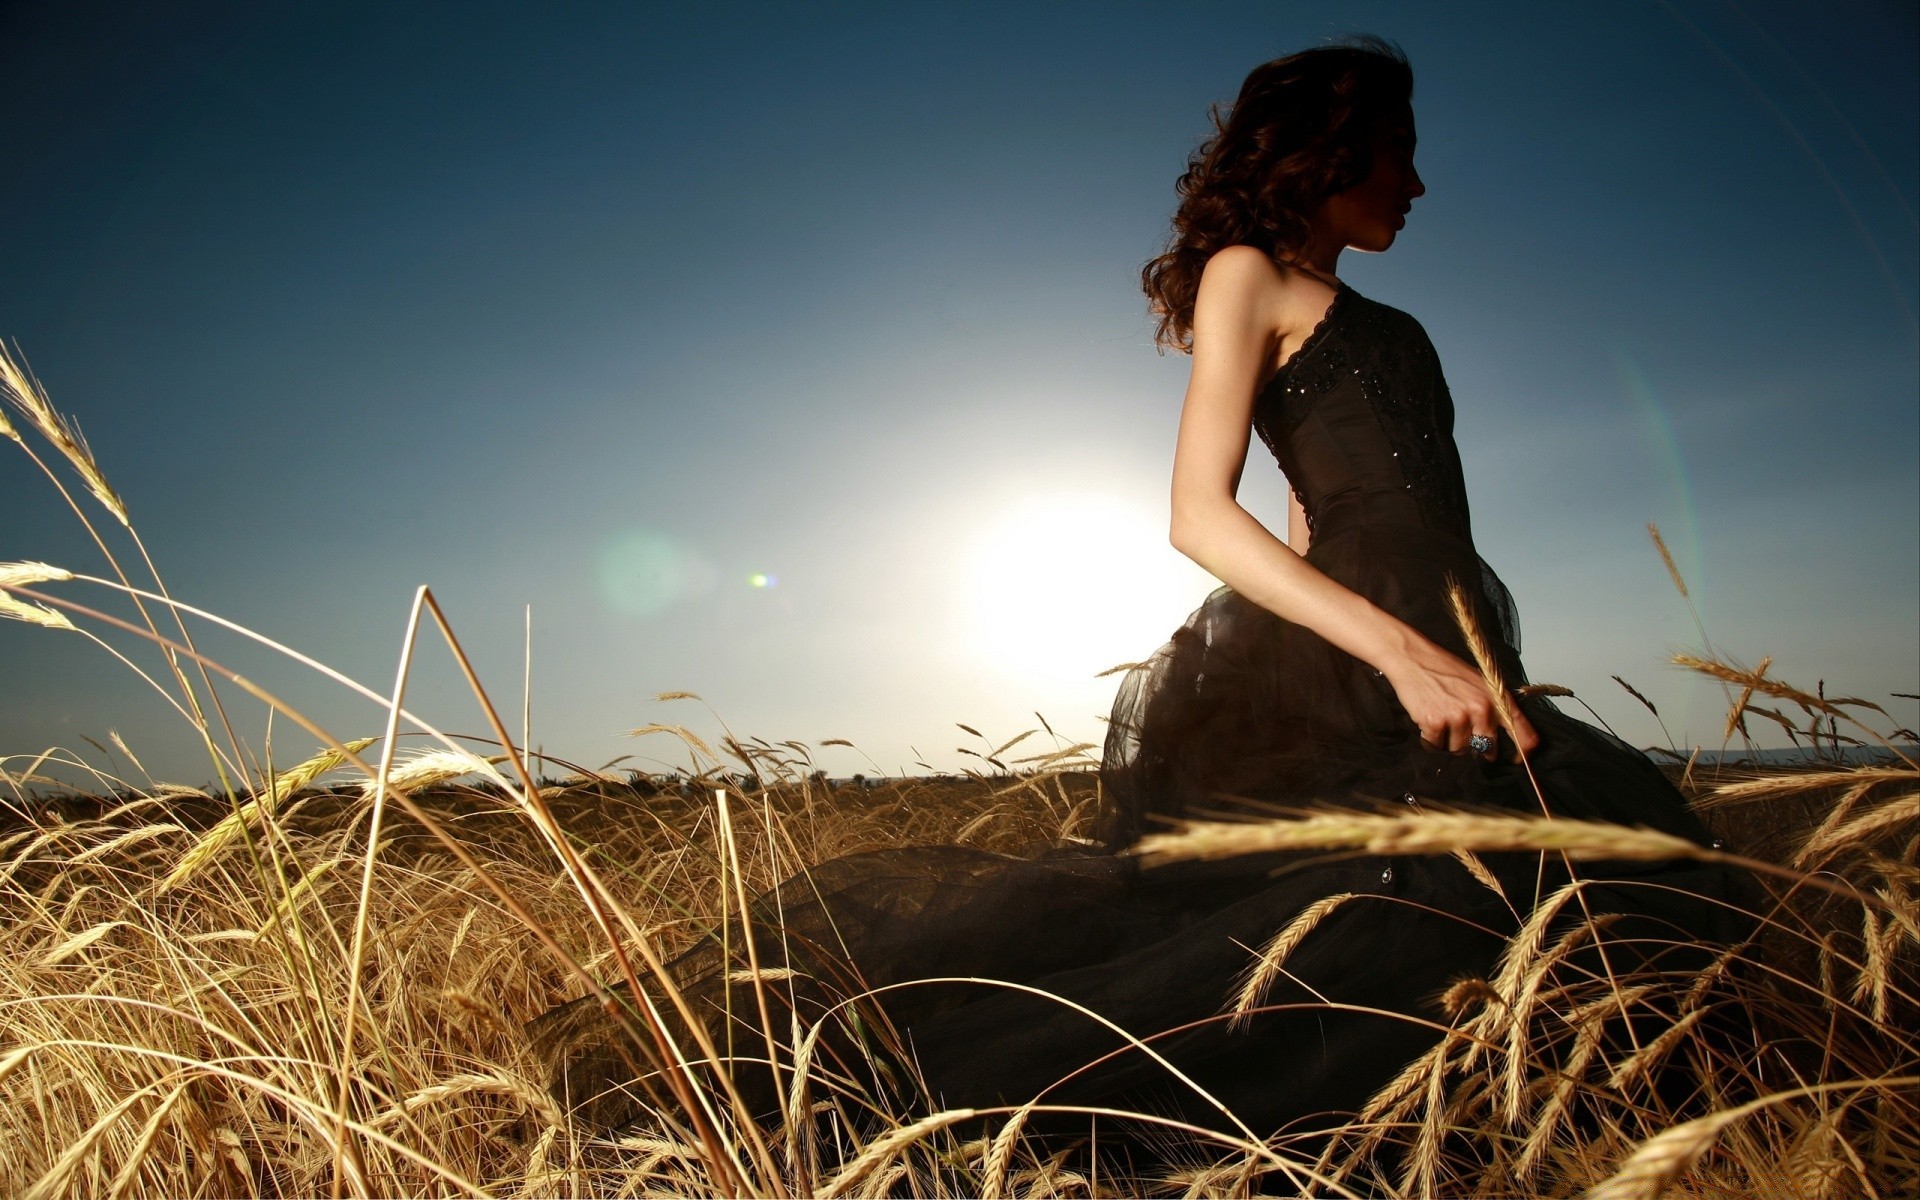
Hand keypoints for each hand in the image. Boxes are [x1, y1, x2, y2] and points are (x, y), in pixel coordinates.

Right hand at [1379, 637, 1540, 761]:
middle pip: (1486, 749)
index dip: (1523, 752)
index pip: (1522, 733)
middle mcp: (1481, 708)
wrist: (1413, 658)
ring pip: (1459, 750)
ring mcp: (1458, 716)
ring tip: (1441, 719)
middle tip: (1463, 734)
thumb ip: (1494, 708)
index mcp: (1496, 698)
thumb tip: (1500, 739)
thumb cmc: (1446, 669)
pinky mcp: (1434, 723)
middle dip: (1476, 748)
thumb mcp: (1479, 683)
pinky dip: (1430, 739)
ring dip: (1449, 742)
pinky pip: (1435, 746)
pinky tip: (1428, 721)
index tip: (1517, 761)